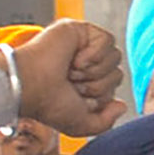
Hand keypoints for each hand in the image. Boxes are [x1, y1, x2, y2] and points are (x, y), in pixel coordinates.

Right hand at [8, 20, 130, 143]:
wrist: (31, 86)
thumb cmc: (48, 104)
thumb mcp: (81, 124)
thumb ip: (106, 122)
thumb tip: (122, 105)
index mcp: (86, 82)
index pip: (114, 87)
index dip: (100, 96)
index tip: (76, 98)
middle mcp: (86, 64)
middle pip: (117, 73)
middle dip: (97, 85)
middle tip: (71, 83)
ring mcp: (83, 45)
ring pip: (115, 57)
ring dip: (94, 71)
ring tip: (70, 71)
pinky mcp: (79, 30)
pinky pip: (108, 40)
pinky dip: (94, 54)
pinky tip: (74, 59)